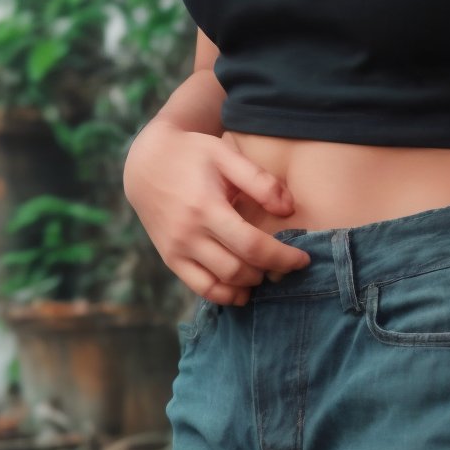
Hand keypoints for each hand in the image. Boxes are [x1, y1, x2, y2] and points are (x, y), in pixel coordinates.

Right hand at [123, 118, 310, 304]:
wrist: (146, 163)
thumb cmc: (192, 155)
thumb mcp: (225, 155)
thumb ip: (260, 181)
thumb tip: (288, 209)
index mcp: (206, 208)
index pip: (252, 246)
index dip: (282, 257)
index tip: (303, 259)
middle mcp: (188, 235)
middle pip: (239, 270)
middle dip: (270, 272)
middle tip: (288, 265)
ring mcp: (176, 250)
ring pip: (220, 285)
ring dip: (249, 285)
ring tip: (267, 273)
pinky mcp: (170, 259)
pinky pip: (200, 288)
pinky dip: (225, 295)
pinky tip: (243, 288)